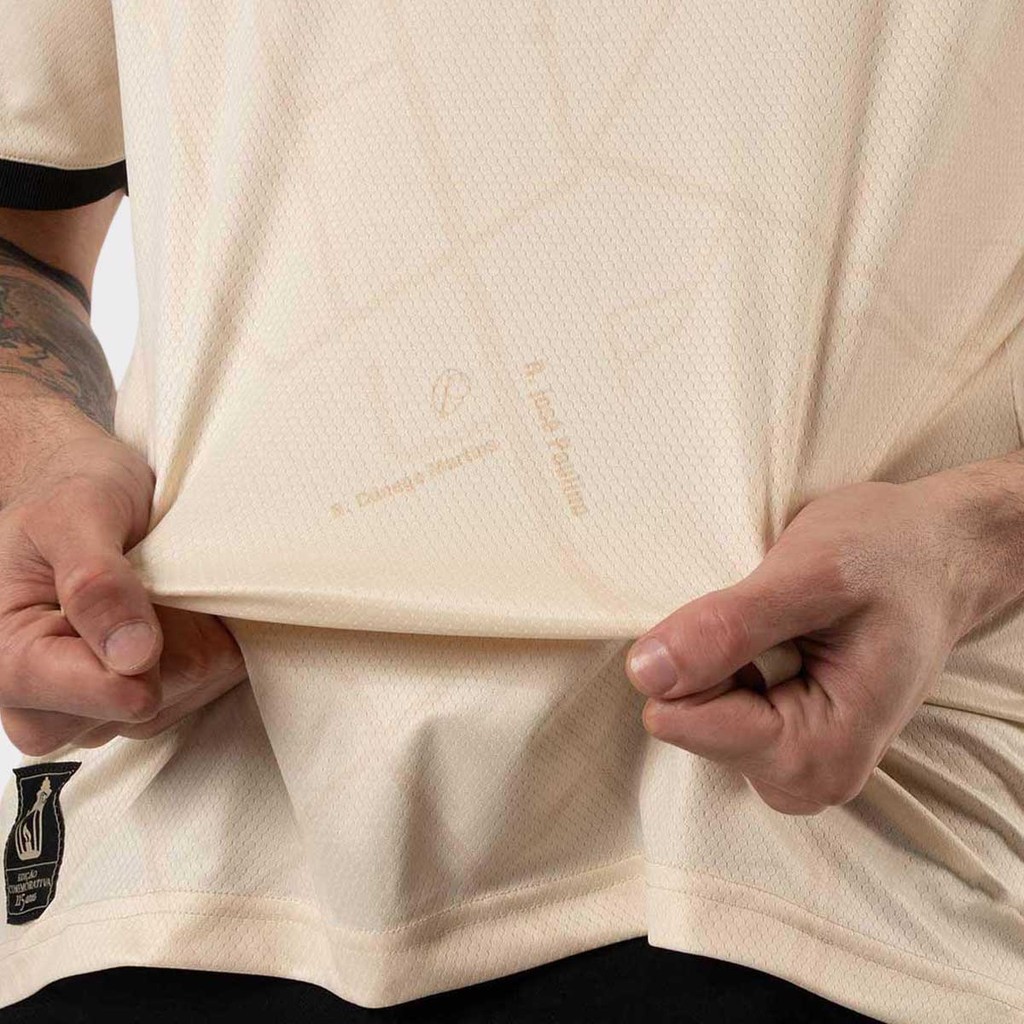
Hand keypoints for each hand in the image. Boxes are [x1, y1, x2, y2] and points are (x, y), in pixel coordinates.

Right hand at [0, 429, 246, 755]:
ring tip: (164, 588)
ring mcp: (98, 706)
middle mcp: (45, 700)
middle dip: (170, 642)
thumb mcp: (76, 513)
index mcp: (8, 658)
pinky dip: (210, 642)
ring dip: (195, 638)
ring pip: (181, 695)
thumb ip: (95, 582)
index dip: (133, 668)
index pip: (82, 697)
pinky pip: (205, 687)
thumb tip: (132, 657)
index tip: (152, 628)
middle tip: (154, 579)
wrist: (85, 488)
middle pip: (143, 703)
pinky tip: (187, 607)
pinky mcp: (144, 697)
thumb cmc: (69, 491)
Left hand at [624, 477, 976, 815]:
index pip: (689, 722)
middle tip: (781, 616)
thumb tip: (645, 674)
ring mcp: (788, 760)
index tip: (758, 614)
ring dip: (721, 654)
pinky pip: (710, 697)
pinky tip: (778, 635)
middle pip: (687, 719)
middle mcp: (804, 777)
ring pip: (693, 706)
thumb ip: (729, 628)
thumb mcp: (813, 573)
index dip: (700, 656)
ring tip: (787, 623)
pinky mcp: (776, 736)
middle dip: (713, 658)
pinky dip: (727, 656)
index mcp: (820, 755)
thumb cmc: (890, 556)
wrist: (937, 553)